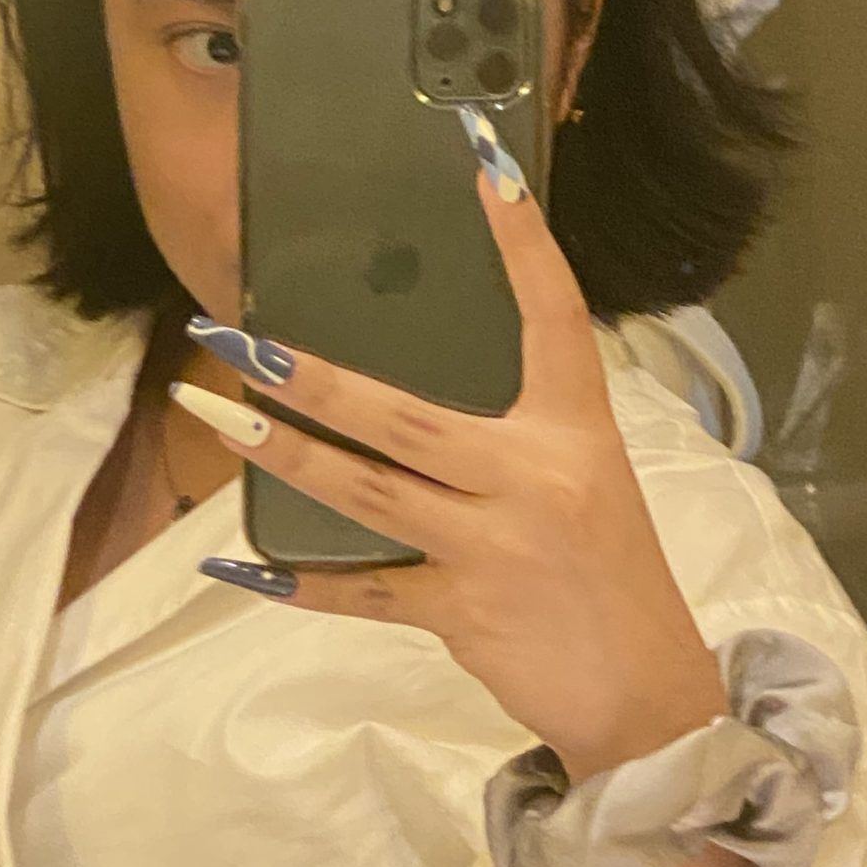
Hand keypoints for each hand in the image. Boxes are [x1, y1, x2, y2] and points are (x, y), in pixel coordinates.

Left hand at [175, 151, 727, 781]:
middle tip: (237, 337)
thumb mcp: (586, 487)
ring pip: (369, 491)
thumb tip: (406, 403)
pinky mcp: (465, 612)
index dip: (521, 242)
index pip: (552, 316)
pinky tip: (239, 564)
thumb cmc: (611, 582)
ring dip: (286, 454)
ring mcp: (498, 546)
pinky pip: (365, 589)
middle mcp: (538, 476)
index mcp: (579, 431)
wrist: (647, 699)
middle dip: (313, 375)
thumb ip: (515, 442)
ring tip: (218, 417)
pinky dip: (299, 581)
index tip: (483, 168)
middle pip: (406, 415)